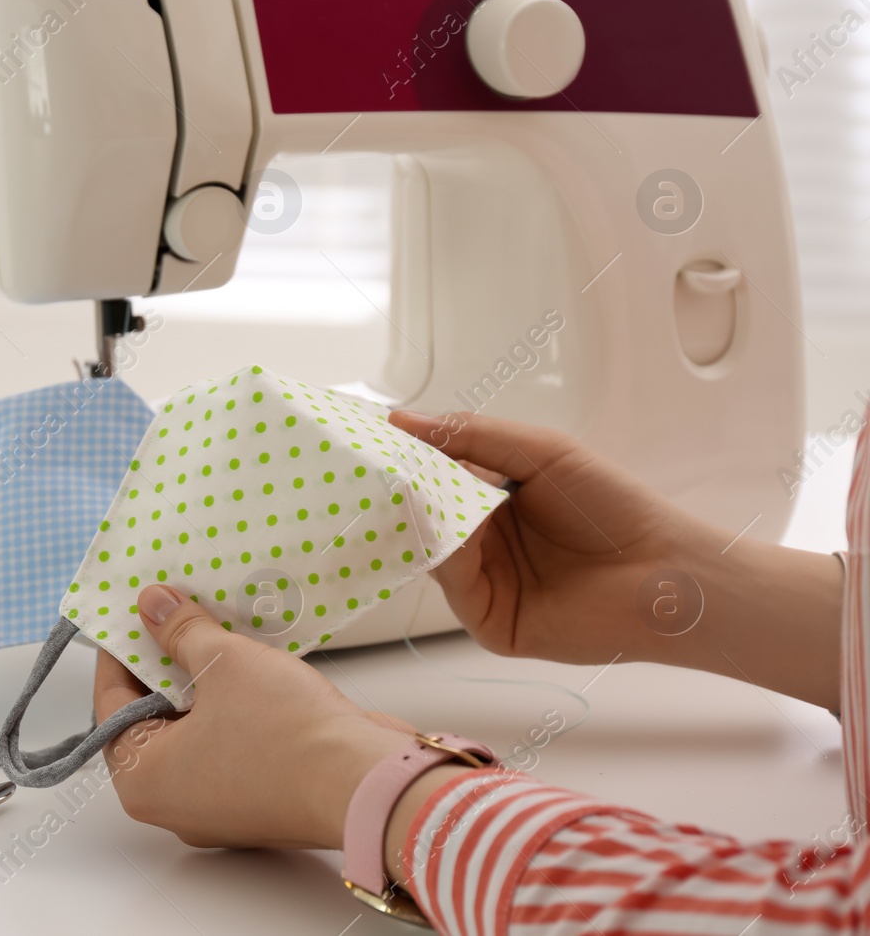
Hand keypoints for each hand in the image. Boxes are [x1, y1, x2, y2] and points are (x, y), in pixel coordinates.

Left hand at [93, 583, 411, 849]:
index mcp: (143, 781)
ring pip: (195, 731)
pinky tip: (249, 665)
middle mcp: (172, 805)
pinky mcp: (260, 801)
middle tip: (176, 615)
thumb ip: (181, 631)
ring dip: (204, 683)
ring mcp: (219, 808)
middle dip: (165, 665)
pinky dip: (234, 708)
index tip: (134, 612)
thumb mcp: (223, 662)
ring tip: (215, 631)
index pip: (109, 703)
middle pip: (151, 719)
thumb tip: (151, 604)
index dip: (121, 651)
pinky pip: (231, 745)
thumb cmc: (285, 732)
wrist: (370, 783)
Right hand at [387, 409, 697, 665]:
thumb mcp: (539, 452)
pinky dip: (451, 556)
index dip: (408, 458)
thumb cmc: (614, 507)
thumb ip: (470, 434)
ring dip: (426, 519)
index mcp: (493, 502)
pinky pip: (454, 586)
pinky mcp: (490, 624)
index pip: (434, 479)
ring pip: (433, 550)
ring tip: (418, 489)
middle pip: (426, 517)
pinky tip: (461, 530)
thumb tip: (400, 417)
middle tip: (375, 464)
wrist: (666, 572)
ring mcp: (485, 586)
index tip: (375, 435)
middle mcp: (483, 546)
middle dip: (406, 490)